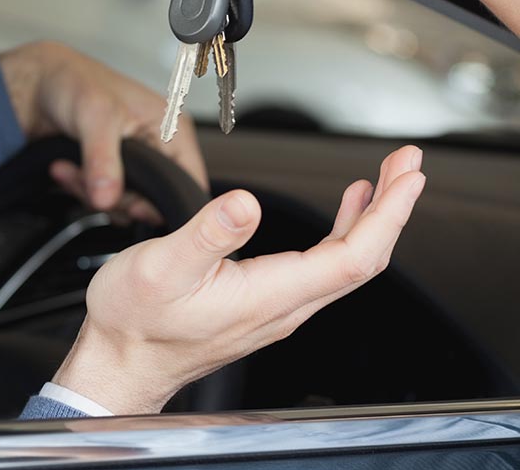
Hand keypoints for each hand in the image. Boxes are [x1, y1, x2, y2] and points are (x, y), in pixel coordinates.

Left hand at [0, 41, 206, 214]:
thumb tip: (108, 197)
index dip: (163, 202)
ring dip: (91, 192)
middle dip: (115, 196)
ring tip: (70, 169)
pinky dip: (82, 189)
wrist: (39, 85)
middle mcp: (159, 146)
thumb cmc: (73, 81)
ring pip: (125, 202)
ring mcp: (136, 161)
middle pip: (154, 200)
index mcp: (172, 128)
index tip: (131, 206)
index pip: (189, 182)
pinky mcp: (113, 170)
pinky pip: (104, 197)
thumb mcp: (94, 116)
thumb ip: (103, 159)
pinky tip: (65, 170)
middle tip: (88, 180)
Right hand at [51, 145, 424, 414]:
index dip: (387, 214)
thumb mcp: (159, 267)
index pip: (353, 256)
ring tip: (386, 180)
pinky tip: (346, 213)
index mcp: (267, 295)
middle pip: (362, 258)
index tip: (406, 176)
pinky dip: (345, 233)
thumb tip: (245, 203)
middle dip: (392, 207)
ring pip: (346, 264)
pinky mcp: (264, 304)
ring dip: (373, 218)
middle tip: (407, 163)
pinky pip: (324, 269)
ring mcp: (276, 308)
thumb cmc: (134, 322)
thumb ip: (207, 234)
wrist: (118, 362)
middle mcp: (282, 306)